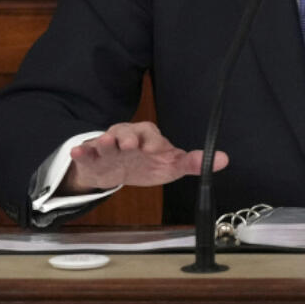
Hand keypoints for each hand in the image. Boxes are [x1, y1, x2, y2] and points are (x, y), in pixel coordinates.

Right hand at [58, 121, 227, 194]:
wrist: (116, 171)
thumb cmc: (146, 164)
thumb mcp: (171, 165)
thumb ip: (194, 163)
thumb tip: (225, 159)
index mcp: (148, 137)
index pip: (152, 135)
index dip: (154, 142)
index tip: (157, 150)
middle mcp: (127, 137)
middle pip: (127, 132)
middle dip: (129, 138)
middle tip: (130, 145)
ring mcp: (108, 146)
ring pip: (106, 140)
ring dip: (105, 142)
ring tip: (105, 144)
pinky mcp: (92, 156)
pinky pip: (86, 151)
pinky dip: (83, 151)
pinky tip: (79, 152)